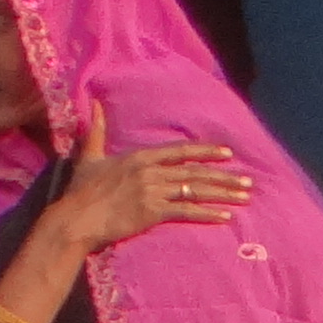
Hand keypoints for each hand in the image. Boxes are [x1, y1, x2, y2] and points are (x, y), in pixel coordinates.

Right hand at [52, 98, 253, 251]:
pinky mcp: (152, 213)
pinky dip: (208, 214)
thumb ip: (96, 130)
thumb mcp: (89, 156)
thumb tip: (94, 103)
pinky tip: (225, 217)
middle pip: (195, 172)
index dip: (206, 152)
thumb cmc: (80, 191)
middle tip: (248, 181)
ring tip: (244, 197)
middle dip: (224, 176)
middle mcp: (151, 172)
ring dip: (223, 194)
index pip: (180, 152)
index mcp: (140, 157)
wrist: (75, 219)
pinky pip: (186, 212)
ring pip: (196, 190)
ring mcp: (153, 192)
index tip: (227, 153)